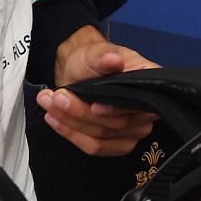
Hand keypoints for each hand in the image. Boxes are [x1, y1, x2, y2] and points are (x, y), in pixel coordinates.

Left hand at [40, 26, 159, 156]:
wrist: (80, 71)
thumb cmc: (93, 60)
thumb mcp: (96, 53)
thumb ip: (103, 58)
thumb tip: (113, 60)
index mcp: (150, 83)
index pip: (138, 105)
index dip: (116, 109)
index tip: (93, 106)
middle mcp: (147, 110)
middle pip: (118, 124)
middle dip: (81, 113)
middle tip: (56, 98)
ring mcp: (135, 129)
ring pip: (102, 137)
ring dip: (71, 124)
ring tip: (50, 105)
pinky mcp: (118, 143)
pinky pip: (96, 147)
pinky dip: (72, 135)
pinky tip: (57, 121)